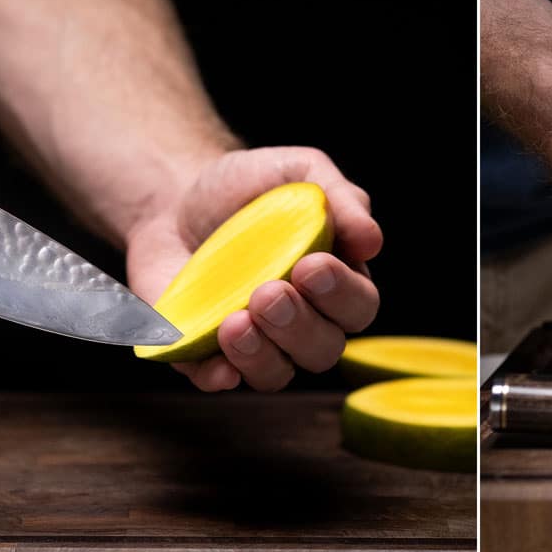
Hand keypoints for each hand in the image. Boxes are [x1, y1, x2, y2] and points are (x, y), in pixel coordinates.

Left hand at [123, 147, 381, 391]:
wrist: (178, 195)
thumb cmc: (250, 188)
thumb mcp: (299, 172)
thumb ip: (340, 197)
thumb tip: (372, 241)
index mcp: (335, 283)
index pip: (358, 306)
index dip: (340, 295)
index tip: (309, 266)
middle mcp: (302, 322)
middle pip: (322, 350)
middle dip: (299, 327)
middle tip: (268, 293)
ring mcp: (255, 342)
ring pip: (276, 374)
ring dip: (261, 356)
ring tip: (236, 322)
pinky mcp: (203, 351)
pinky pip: (216, 379)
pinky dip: (217, 377)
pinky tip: (216, 364)